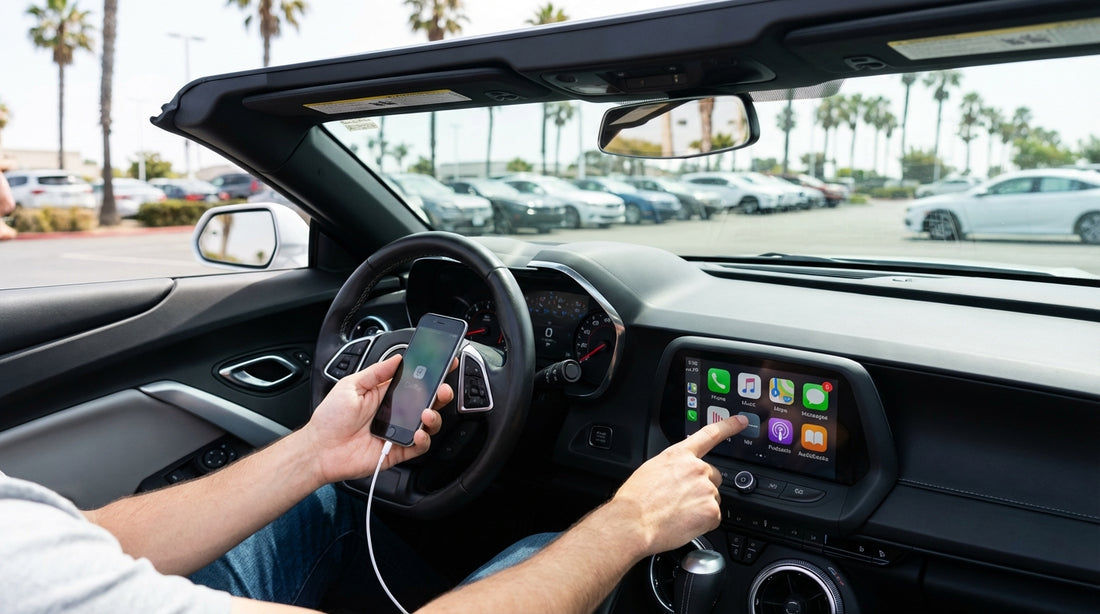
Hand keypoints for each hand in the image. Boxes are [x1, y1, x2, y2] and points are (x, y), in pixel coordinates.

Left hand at [304, 354, 454, 483]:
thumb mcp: (351, 386)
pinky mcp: (398, 451)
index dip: (431, 374)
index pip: (415, 382)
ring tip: (427, 412)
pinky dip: (423, 440)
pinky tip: (418, 432)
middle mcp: (395, 412)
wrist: (319, 449)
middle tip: (442, 389)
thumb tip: (397, 358)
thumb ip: (376, 372)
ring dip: (434, 416)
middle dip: (440, 394)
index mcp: (385, 394)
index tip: (445, 364)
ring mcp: (398, 432)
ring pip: (428, 424)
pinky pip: (419, 446)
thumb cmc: (330, 419)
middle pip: (427, 402)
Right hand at [608, 415, 747, 555]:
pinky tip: (684, 523)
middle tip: (682, 501)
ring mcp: (706, 489)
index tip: (742, 421)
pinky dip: (702, 523)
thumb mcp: (651, 470)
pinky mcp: (711, 511)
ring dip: (700, 507)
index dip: (728, 426)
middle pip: (713, 477)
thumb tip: (678, 475)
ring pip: (712, 499)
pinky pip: (713, 518)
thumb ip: (673, 467)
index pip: (709, 434)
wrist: (633, 522)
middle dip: (702, 488)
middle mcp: (696, 468)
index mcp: (679, 455)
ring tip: (678, 514)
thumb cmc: (636, 500)